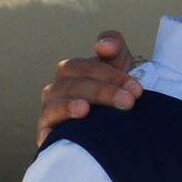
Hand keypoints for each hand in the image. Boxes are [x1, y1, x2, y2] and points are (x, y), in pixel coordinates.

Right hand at [37, 31, 142, 146]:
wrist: (119, 126)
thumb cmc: (117, 91)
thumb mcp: (120, 66)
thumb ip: (115, 48)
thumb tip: (103, 46)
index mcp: (73, 71)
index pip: (86, 68)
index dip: (111, 75)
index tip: (136, 89)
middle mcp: (58, 89)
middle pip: (73, 85)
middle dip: (101, 92)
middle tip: (127, 102)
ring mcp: (50, 111)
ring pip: (54, 105)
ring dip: (69, 106)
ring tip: (85, 109)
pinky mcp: (49, 135)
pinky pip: (45, 131)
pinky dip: (50, 131)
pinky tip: (59, 133)